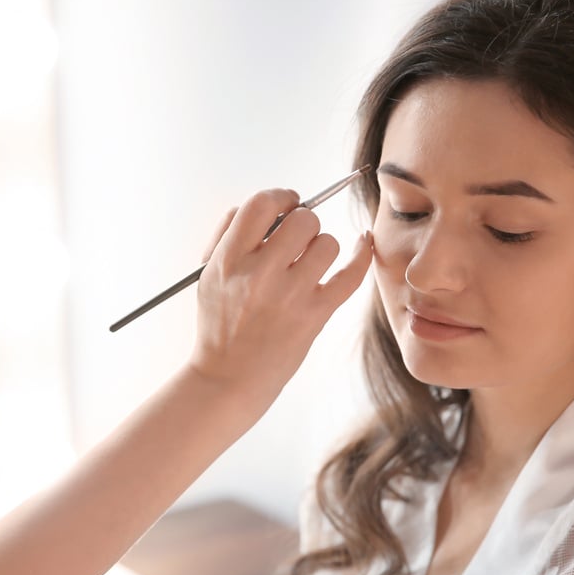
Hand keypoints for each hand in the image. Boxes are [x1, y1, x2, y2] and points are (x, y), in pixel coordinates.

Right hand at [189, 188, 371, 403]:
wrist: (229, 378)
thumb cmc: (221, 326)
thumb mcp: (209, 276)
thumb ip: (227, 235)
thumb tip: (262, 206)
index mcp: (229, 260)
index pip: (260, 205)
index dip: (281, 197)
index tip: (289, 202)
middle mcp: (259, 274)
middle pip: (302, 220)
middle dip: (305, 222)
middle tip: (299, 238)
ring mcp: (289, 295)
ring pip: (327, 243)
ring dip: (323, 246)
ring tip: (311, 262)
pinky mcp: (314, 315)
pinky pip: (350, 274)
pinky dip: (362, 254)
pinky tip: (364, 243)